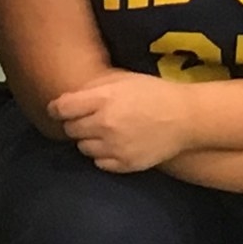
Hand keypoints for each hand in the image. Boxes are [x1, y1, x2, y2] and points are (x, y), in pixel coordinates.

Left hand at [48, 69, 192, 173]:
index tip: (59, 109)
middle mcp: (105, 124)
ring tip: (102, 132)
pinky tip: (113, 145)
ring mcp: (115, 146)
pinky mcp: (126, 164)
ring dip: (88, 140)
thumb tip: (69, 97)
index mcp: (103, 99)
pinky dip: (102, 155)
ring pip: (83, 148)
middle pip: (70, 129)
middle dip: (74, 123)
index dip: (57, 109)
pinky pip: (100, 163)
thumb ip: (93, 88)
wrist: (185, 118)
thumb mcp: (122, 79)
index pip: (62, 108)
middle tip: (87, 119)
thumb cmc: (153, 93)